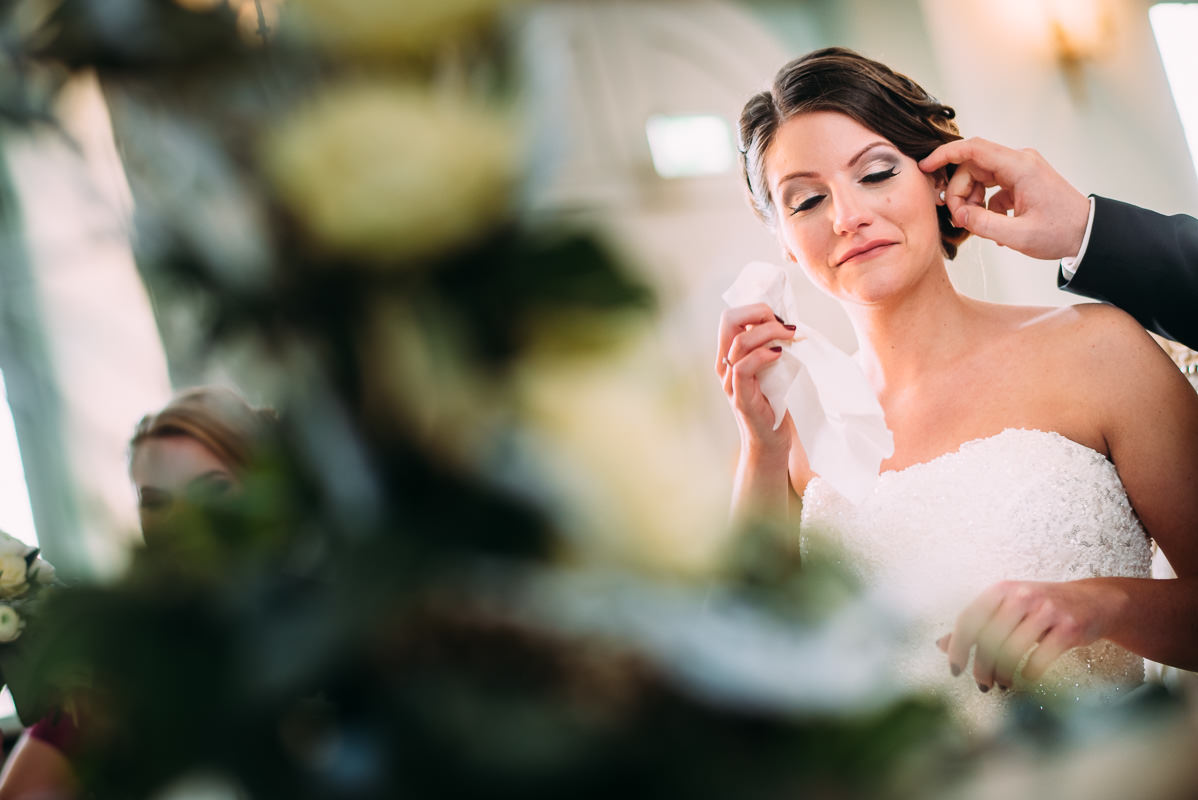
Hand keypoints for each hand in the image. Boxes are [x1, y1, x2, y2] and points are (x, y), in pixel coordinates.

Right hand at [715, 303, 798, 454]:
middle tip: (782, 324)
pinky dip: (763, 356)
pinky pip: (743, 368)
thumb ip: (770, 347)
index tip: (779, 319)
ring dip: (768, 332)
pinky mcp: (740, 398)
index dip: (755, 309)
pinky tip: (779, 355)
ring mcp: (730, 381)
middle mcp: (724, 365)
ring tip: (789, 337)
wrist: (770, 443)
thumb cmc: (773, 405)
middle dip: (758, 312)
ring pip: (739, 342)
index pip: (731, 316)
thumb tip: (787, 323)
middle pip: (728, 320)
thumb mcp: (772, 369)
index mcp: (729, 355)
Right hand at [919, 138, 1089, 260]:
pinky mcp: (1022, 180)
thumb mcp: (1018, 235)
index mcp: (1020, 167)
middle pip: (972, 166)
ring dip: (971, 199)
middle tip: (960, 218)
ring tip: (978, 223)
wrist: (1089, 232)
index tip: (926, 167)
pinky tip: (994, 225)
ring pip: (980, 176)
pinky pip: (992, 186)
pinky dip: (985, 204)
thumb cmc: (1060, 232)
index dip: (945, 155)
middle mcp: (1020, 161)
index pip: (973, 149)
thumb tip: (958, 215)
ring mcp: (1021, 169)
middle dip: (959, 191)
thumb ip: (983, 224)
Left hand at [937, 579, 1122, 690]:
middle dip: (982, 667)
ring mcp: (1047, 610)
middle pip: (989, 638)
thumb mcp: (1007, 608)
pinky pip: (1040, 658)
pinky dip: (1029, 673)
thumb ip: (977, 625)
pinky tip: (1026, 678)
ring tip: (1002, 684)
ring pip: (1013, 650)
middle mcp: (1021, 596)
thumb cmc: (1041, 607)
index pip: (969, 619)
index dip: (959, 647)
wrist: (1094, 601)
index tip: (955, 669)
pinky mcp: (1068, 628)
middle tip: (983, 684)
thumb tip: (941, 645)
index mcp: (1001, 590)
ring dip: (1004, 674)